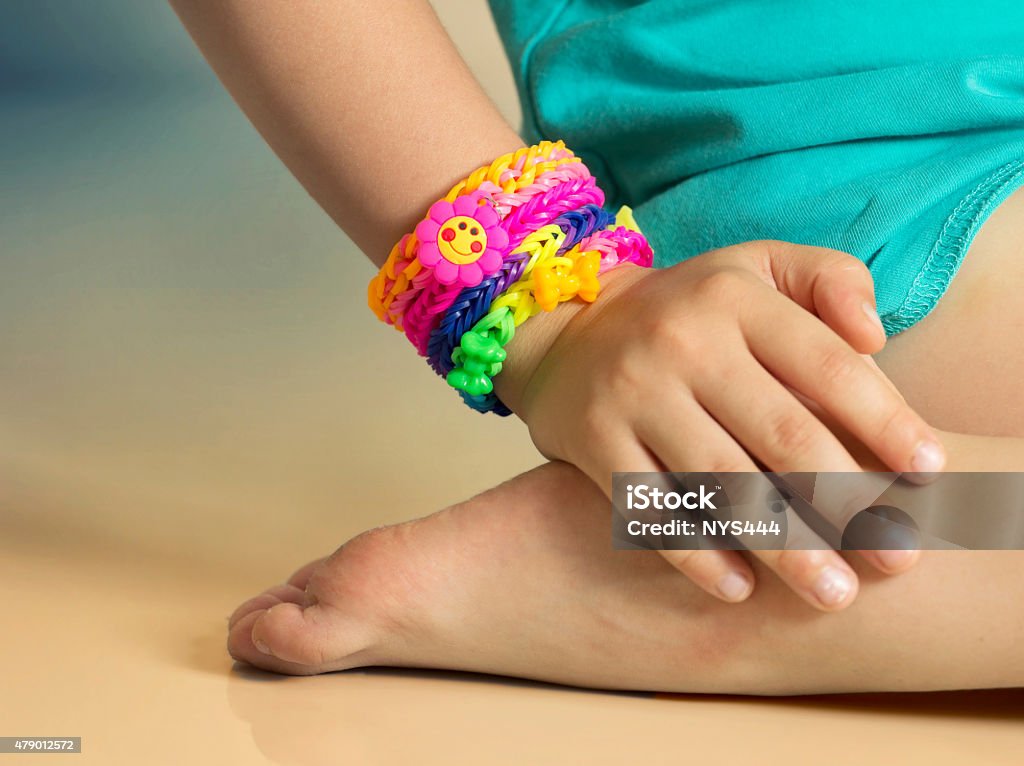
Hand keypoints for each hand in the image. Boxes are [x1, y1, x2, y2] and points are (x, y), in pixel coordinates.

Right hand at [496, 240, 942, 610]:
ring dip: (783, 545)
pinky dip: (695, 554)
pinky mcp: (593, 441)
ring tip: (832, 592)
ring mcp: (632, 394)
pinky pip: (650, 508)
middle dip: (846, 501)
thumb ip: (830, 280)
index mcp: (735, 298)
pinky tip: (739, 588)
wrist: (570, 329)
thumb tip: (875, 341)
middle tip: (895, 555)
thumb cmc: (689, 310)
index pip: (826, 365)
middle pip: (781, 434)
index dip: (885, 422)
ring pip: (720, 483)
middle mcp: (682, 342)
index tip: (927, 473)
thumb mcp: (756, 266)